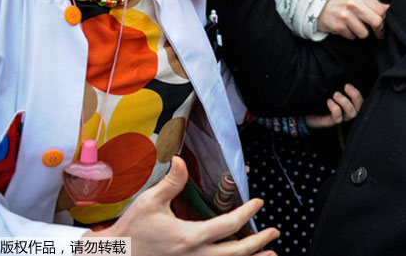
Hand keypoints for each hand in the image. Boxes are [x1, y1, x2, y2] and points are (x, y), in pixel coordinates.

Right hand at [86, 156, 278, 255]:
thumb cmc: (131, 231)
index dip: (247, 213)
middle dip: (259, 243)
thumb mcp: (149, 203)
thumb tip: (180, 159)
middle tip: (274, 233)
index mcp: (189, 238)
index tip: (259, 203)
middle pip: (236, 253)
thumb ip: (170, 182)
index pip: (228, 225)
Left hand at [305, 84, 363, 127]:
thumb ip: (337, 85)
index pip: (360, 100)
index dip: (357, 93)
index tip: (348, 84)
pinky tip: (329, 101)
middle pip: (360, 107)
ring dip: (345, 102)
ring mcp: (341, 118)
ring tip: (335, 95)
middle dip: (355, 96)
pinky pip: (338, 118)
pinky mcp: (332, 122)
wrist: (306, 111)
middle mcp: (347, 111)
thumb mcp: (329, 90)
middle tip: (346, 87)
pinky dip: (335, 109)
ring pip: (351, 113)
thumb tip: (340, 74)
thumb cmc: (320, 99)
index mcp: (349, 103)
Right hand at [317, 0, 388, 39]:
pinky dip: (351, 34)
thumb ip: (373, 3)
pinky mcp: (338, 26)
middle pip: (376, 21)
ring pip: (365, 33)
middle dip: (378, 30)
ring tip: (355, 26)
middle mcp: (353, 3)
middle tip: (376, 32)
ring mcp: (345, 15)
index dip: (383, 19)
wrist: (319, 6)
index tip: (381, 24)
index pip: (381, 10)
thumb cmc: (342, 2)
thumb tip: (389, 8)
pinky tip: (346, 27)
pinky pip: (352, 37)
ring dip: (361, 33)